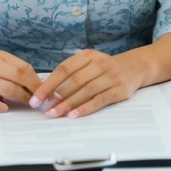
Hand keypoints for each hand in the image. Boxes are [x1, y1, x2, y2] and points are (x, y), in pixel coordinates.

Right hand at [0, 50, 42, 111]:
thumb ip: (16, 72)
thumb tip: (40, 86)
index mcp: (0, 57)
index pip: (24, 67)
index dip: (37, 80)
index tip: (46, 91)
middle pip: (18, 76)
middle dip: (32, 89)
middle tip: (40, 100)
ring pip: (6, 88)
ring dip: (21, 97)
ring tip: (29, 104)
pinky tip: (5, 108)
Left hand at [31, 49, 147, 118]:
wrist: (135, 67)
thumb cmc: (104, 69)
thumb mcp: (89, 64)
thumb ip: (71, 75)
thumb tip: (48, 94)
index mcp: (88, 55)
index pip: (63, 69)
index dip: (48, 85)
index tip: (36, 98)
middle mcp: (100, 63)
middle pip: (74, 81)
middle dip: (56, 96)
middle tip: (44, 109)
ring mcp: (111, 76)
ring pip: (86, 91)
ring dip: (69, 104)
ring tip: (55, 114)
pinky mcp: (120, 89)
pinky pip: (100, 100)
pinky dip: (85, 108)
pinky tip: (74, 115)